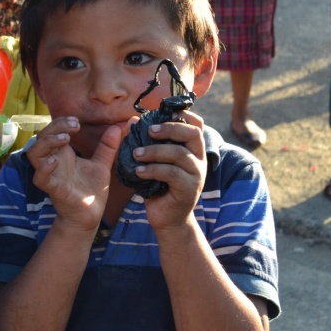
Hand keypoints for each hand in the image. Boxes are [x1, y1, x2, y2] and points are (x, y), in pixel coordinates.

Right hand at [26, 117, 123, 233]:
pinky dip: (44, 168)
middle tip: (74, 125)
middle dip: (55, 127)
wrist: (91, 216)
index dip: (60, 122)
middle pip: (41, 137)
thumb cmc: (92, 190)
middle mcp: (54, 161)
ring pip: (33, 154)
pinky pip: (40, 178)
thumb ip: (108, 146)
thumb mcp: (102, 164)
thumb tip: (120, 126)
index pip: (53, 130)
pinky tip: (55, 161)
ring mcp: (52, 175)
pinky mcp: (54, 189)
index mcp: (63, 154)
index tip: (77, 122)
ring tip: (66, 139)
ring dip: (47, 142)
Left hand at [129, 110, 206, 233]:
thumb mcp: (154, 162)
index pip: (197, 125)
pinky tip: (139, 171)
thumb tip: (131, 120)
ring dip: (155, 151)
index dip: (184, 114)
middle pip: (192, 134)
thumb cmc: (159, 187)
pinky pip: (171, 173)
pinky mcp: (189, 189)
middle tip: (148, 130)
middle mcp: (199, 160)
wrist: (167, 219)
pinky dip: (153, 170)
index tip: (163, 111)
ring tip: (136, 154)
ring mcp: (196, 175)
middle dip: (170, 128)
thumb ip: (148, 142)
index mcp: (192, 150)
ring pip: (179, 154)